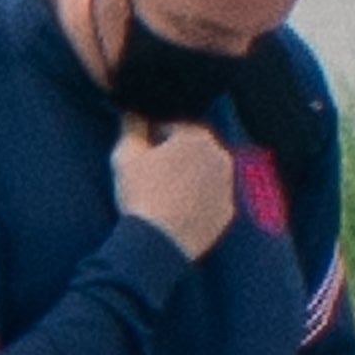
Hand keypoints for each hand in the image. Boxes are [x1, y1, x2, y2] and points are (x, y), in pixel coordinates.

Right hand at [111, 117, 236, 259]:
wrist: (157, 244)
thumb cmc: (140, 195)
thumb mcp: (126, 155)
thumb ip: (132, 126)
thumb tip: (132, 111)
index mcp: (197, 136)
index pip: (172, 126)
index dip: (153, 138)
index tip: (141, 153)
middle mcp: (220, 156)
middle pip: (193, 149)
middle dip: (175, 156)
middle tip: (152, 174)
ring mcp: (228, 186)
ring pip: (204, 173)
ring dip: (189, 176)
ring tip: (164, 193)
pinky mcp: (227, 212)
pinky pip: (211, 198)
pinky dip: (199, 200)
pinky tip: (177, 209)